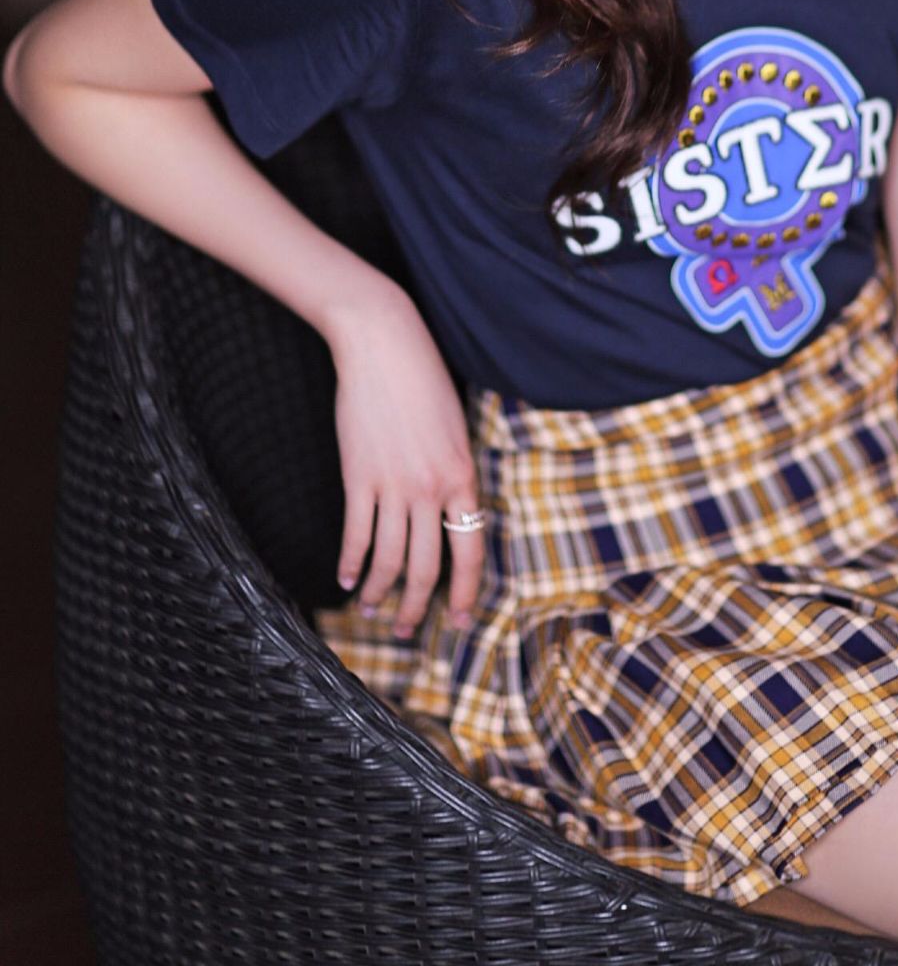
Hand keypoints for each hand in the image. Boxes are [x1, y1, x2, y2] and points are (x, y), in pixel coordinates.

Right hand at [327, 288, 484, 639]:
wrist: (385, 347)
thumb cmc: (425, 381)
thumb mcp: (457, 429)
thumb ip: (456, 474)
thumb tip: (453, 514)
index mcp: (463, 476)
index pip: (470, 550)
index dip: (464, 592)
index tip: (458, 621)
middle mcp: (431, 488)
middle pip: (427, 566)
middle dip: (417, 607)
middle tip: (407, 630)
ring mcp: (392, 485)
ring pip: (389, 558)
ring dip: (378, 591)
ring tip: (370, 609)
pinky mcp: (358, 477)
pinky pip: (356, 534)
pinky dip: (351, 562)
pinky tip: (346, 578)